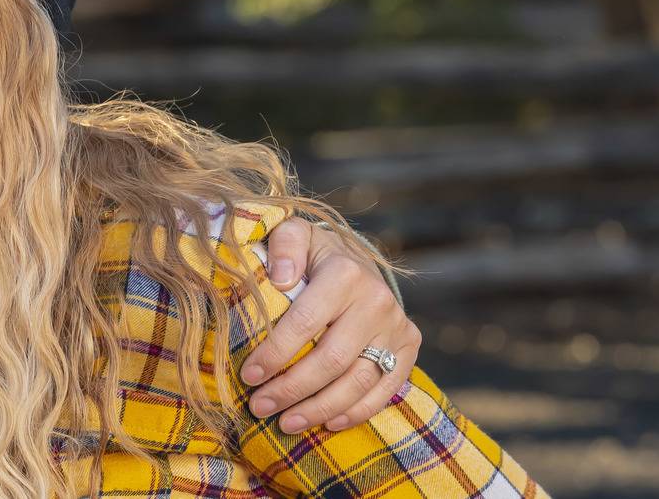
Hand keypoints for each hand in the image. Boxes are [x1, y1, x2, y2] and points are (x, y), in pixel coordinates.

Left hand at [240, 217, 419, 433]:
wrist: (357, 258)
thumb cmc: (314, 253)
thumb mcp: (294, 235)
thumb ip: (283, 246)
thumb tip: (280, 278)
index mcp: (345, 273)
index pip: (305, 322)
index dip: (275, 354)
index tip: (248, 376)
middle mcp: (377, 300)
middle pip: (332, 359)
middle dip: (291, 389)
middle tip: (260, 406)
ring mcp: (397, 326)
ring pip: (358, 382)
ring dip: (320, 408)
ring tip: (285, 422)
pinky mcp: (409, 346)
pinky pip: (384, 390)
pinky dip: (356, 412)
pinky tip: (327, 423)